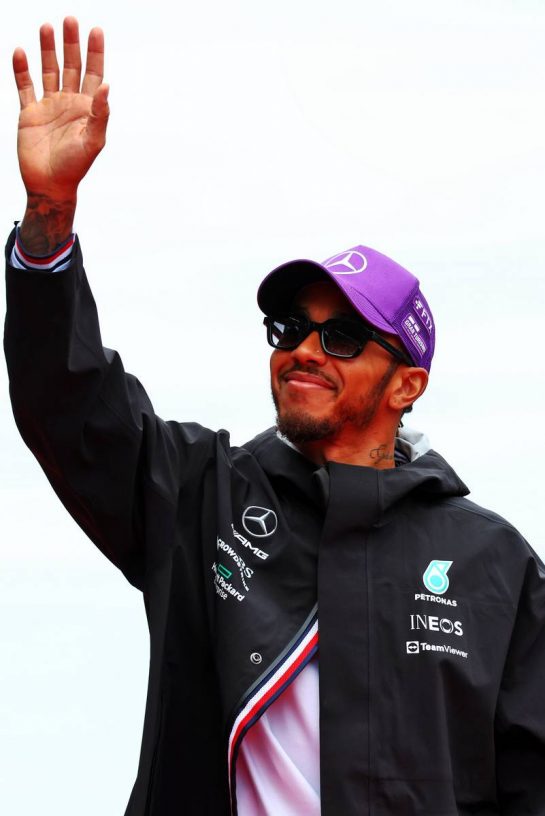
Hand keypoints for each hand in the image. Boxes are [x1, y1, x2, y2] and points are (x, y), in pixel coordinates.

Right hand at [13, 16, 108, 201]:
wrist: (50, 185)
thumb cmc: (75, 167)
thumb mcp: (93, 141)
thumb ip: (100, 114)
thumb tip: (107, 86)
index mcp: (87, 108)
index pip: (94, 74)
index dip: (95, 53)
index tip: (95, 30)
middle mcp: (69, 103)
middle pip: (71, 66)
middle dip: (71, 44)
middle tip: (69, 20)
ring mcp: (49, 106)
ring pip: (48, 71)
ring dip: (47, 50)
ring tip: (47, 27)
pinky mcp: (29, 113)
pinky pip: (24, 86)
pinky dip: (21, 70)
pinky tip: (21, 52)